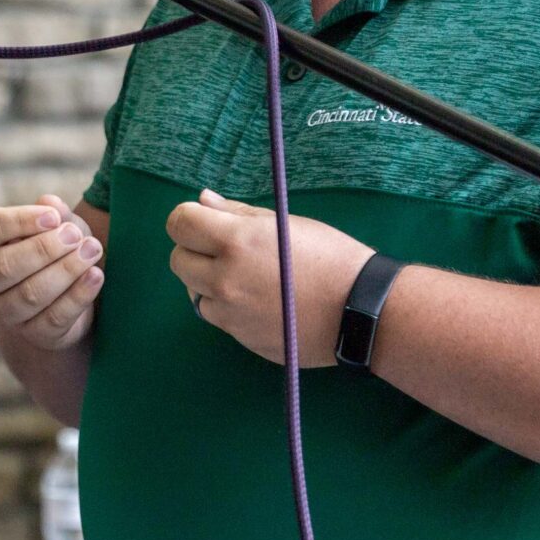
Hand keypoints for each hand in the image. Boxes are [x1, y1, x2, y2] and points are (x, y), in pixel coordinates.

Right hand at [0, 193, 104, 350]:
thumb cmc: (54, 250)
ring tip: (92, 250)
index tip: (53, 217)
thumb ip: (53, 213)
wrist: (63, 297)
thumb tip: (50, 202)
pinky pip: (54, 317)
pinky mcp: (33, 334)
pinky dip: (78, 295)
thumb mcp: (56, 226)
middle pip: (4, 266)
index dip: (20, 221)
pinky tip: (96, 276)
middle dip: (44, 249)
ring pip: (30, 294)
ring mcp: (4, 311)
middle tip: (76, 235)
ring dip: (66, 270)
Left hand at [166, 190, 372, 366]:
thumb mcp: (283, 223)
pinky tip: (259, 300)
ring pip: (194, 293)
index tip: (207, 220)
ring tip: (247, 277)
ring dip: (208, 282)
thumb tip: (203, 200)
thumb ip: (237, 213)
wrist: (360, 310)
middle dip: (195, 250)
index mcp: (236, 242)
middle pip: (178, 260)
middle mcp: (225, 280)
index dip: (190, 217)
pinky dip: (227, 307)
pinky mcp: (241, 339)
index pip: (179, 223)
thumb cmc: (329, 255)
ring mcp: (231, 315)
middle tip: (227, 248)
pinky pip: (217, 317)